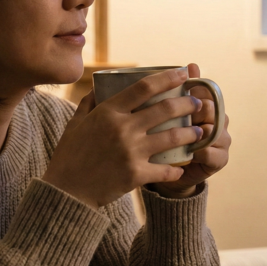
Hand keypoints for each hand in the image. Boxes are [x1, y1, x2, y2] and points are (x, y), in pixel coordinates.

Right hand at [42, 68, 202, 208]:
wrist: (67, 192)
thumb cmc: (69, 156)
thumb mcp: (75, 124)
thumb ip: (88, 104)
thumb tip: (98, 88)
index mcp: (108, 112)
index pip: (144, 87)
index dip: (168, 78)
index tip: (183, 73)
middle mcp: (122, 128)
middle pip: (165, 109)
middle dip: (187, 103)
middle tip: (198, 103)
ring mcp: (131, 151)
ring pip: (173, 137)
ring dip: (191, 133)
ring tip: (200, 131)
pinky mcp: (136, 174)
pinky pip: (166, 169)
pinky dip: (176, 169)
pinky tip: (181, 167)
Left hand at [148, 63, 231, 198]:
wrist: (167, 170)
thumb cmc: (165, 137)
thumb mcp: (166, 113)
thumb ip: (176, 90)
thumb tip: (191, 64)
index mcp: (209, 104)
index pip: (207, 91)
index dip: (193, 91)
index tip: (178, 93)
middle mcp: (219, 120)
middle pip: (211, 108)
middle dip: (194, 110)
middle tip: (173, 115)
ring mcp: (222, 140)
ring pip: (214, 130)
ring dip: (197, 132)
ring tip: (179, 134)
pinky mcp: (220, 159)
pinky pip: (212, 153)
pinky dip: (199, 152)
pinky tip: (187, 154)